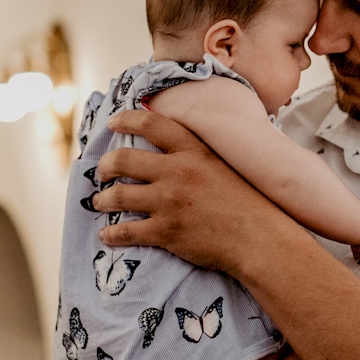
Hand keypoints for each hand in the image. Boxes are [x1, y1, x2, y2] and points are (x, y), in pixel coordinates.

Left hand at [91, 108, 290, 274]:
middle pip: (124, 160)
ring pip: (118, 196)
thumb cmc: (249, 203)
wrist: (259, 239)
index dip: (125, 120)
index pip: (150, 123)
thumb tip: (180, 148)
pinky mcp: (166, 232)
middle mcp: (177, 172)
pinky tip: (106, 235)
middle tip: (102, 171)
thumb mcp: (225, 165)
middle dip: (105, 165)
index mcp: (193, 150)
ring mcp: (169, 203)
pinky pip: (126, 232)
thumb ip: (199, 154)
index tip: (112, 124)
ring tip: (100, 202)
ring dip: (103, 199)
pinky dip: (111, 234)